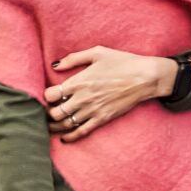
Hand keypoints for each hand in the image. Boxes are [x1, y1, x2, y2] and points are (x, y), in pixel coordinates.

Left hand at [45, 46, 176, 140]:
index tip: (47, 96)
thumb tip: (55, 65)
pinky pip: (82, 132)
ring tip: (50, 125)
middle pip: (55, 112)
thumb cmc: (122, 62)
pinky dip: (70, 137)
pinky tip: (64, 138)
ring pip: (66, 124)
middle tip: (46, 112)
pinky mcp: (102, 119)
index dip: (46, 96)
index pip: (51, 95)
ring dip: (55, 126)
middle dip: (47, 113)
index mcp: (79, 81)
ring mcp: (92, 110)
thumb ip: (74, 58)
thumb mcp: (97, 52)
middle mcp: (82, 98)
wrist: (145, 77)